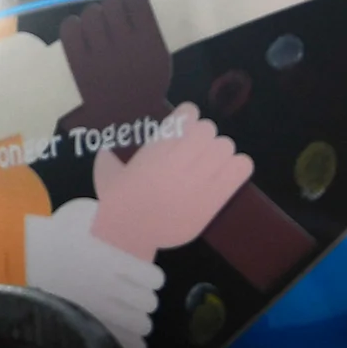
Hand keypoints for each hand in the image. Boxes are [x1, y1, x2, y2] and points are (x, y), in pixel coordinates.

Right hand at [23, 200, 163, 347]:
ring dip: (140, 323)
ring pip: (138, 325)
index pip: (152, 279)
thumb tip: (134, 224)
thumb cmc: (53, 233)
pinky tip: (135, 346)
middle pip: (147, 303)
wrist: (18, 257)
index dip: (153, 281)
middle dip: (145, 302)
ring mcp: (98, 309)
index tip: (151, 280)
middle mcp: (111, 286)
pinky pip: (119, 342)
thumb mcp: (87, 218)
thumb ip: (113, 226)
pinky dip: (131, 345)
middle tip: (139, 300)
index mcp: (114, 260)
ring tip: (136, 321)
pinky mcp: (87, 324)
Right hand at [91, 102, 252, 258]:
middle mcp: (179, 157)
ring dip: (220, 153)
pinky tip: (227, 175)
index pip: (188, 113)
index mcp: (157, 146)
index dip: (188, 119)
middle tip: (198, 153)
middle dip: (204, 139)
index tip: (185, 130)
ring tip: (212, 166)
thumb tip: (106, 151)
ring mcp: (198, 178)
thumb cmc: (116, 203)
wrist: (129, 234)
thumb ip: (111, 156)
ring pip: (225, 146)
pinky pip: (240, 169)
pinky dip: (238, 167)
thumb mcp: (108, 172)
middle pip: (208, 129)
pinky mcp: (213, 198)